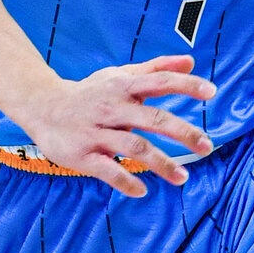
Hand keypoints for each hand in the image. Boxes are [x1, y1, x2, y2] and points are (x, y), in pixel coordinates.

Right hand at [18, 54, 215, 197]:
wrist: (42, 106)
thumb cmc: (90, 92)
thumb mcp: (120, 76)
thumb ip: (156, 69)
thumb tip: (191, 61)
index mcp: (123, 87)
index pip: (159, 82)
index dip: (185, 85)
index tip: (211, 92)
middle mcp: (112, 107)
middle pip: (152, 118)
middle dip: (182, 132)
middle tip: (207, 146)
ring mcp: (97, 132)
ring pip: (134, 148)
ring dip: (161, 164)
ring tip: (182, 178)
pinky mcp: (82, 154)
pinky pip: (108, 170)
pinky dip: (126, 181)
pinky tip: (143, 191)